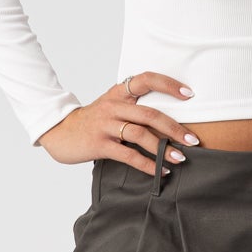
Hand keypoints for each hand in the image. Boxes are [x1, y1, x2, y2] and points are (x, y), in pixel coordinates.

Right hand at [37, 70, 200, 174]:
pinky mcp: (99, 144)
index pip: (146, 80)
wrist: (59, 132)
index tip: (189, 94)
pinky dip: (147, 164)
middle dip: (174, 128)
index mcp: (118, 93)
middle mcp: (113, 106)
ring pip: (140, 134)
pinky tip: (160, 171)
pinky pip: (128, 155)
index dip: (169, 85)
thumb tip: (169, 121)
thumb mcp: (111, 107)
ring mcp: (105, 125)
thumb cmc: (92, 121)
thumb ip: (134, 108)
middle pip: (149, 114)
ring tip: (181, 158)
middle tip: (193, 140)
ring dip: (163, 148)